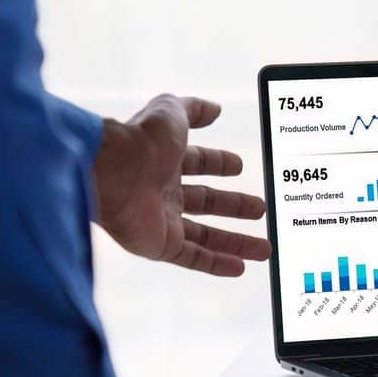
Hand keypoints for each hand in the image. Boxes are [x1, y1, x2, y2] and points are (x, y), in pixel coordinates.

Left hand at [93, 94, 270, 275]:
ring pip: (205, 235)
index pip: (198, 163)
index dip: (219, 163)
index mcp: (164, 161)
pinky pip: (192, 257)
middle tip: (260, 209)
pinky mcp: (159, 245)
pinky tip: (240, 267)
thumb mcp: (172, 113)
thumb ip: (194, 109)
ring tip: (264, 249)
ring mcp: (162, 221)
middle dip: (234, 205)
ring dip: (235, 242)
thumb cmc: (141, 140)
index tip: (239, 166)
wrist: (112, 172)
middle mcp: (162, 192)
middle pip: (206, 201)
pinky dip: (217, 264)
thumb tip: (216, 109)